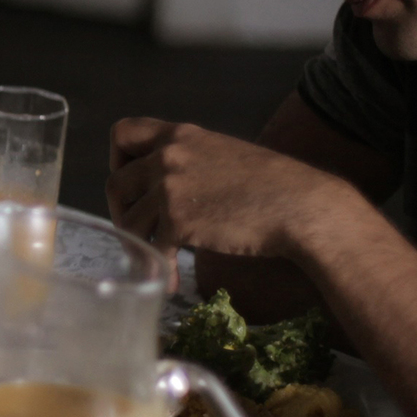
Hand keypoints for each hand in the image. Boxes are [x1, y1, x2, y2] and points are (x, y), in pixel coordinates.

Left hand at [106, 118, 344, 275]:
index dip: (117, 158)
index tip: (132, 180)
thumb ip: (189, 161)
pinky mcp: (179, 221)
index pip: (123, 132)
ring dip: (135, 242)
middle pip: (115, 182)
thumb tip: (168, 185)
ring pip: (128, 219)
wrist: (301, 207)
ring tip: (151, 258)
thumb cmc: (272, 185)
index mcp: (180, 134)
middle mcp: (168, 156)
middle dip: (120, 209)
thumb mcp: (222, 154)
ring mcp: (170, 188)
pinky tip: (171, 284)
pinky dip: (158, 268)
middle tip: (136, 228)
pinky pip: (152, 249)